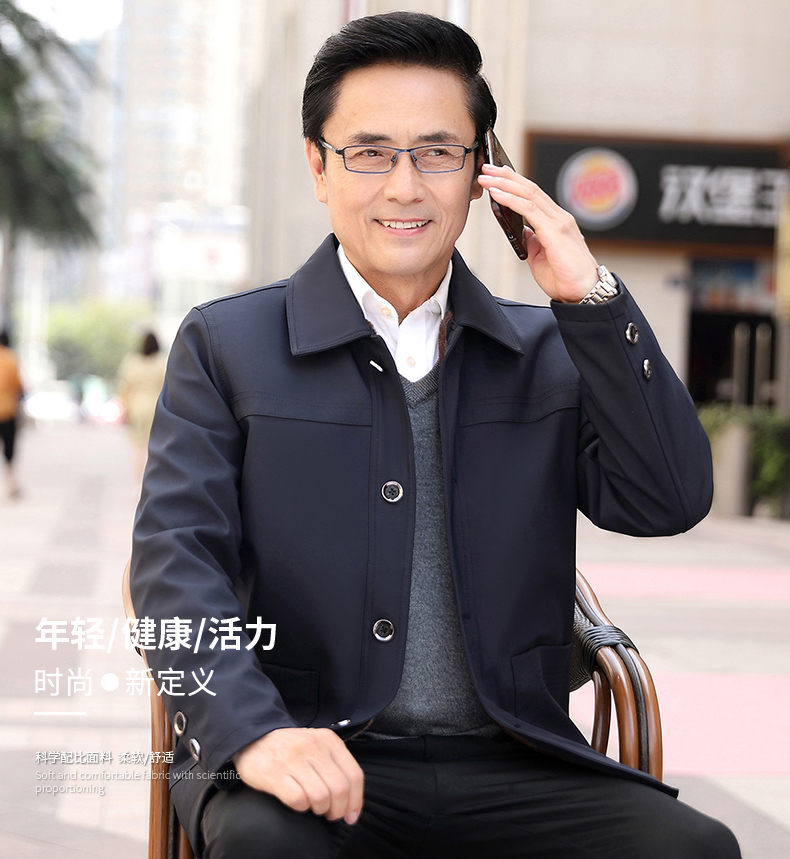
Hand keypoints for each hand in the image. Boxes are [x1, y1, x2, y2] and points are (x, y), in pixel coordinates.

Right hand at [233, 727, 363, 824]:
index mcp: (328, 740)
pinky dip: (302, 808)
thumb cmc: (291, 748)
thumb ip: (336, 766)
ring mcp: (294, 759)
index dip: (356, 801)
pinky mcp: (275, 774)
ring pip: (321, 796)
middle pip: (340, 788)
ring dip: (320, 809)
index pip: (354, 775)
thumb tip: (352, 802)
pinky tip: (299, 803)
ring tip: (314, 807)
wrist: (254, 739)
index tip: (351, 815)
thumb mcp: (318, 745)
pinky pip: (298, 800)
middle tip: (331, 814)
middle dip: (338, 809)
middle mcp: (313, 747)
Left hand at [477, 164, 598, 302]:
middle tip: (487, 167)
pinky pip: (529, 210)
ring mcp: (559, 222)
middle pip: (529, 189)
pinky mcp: (555, 231)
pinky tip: (496, 194)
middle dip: (506, 176)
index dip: (514, 182)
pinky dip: (511, 200)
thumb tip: (521, 232)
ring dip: (505, 184)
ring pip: (529, 194)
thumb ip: (532, 241)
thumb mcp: (540, 256)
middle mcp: (559, 217)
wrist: (581, 293)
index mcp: (555, 222)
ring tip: (486, 177)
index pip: (533, 195)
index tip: (497, 175)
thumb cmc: (564, 278)